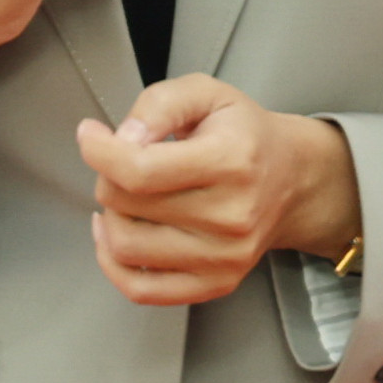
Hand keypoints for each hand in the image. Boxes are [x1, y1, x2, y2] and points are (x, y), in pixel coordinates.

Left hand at [79, 76, 360, 306]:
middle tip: (122, 161)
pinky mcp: (216, 284)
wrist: (291, 179)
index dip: (99, 151)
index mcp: (230, 161)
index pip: (139, 170)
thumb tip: (123, 138)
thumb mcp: (207, 93)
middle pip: (126, 205)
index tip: (91, 136)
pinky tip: (116, 233)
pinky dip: (113, 262)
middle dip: (108, 175)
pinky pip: (141, 289)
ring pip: (125, 246)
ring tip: (125, 195)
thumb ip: (160, 104)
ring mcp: (224, 257)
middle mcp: (231, 216)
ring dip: (110, 216)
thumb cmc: (244, 134)